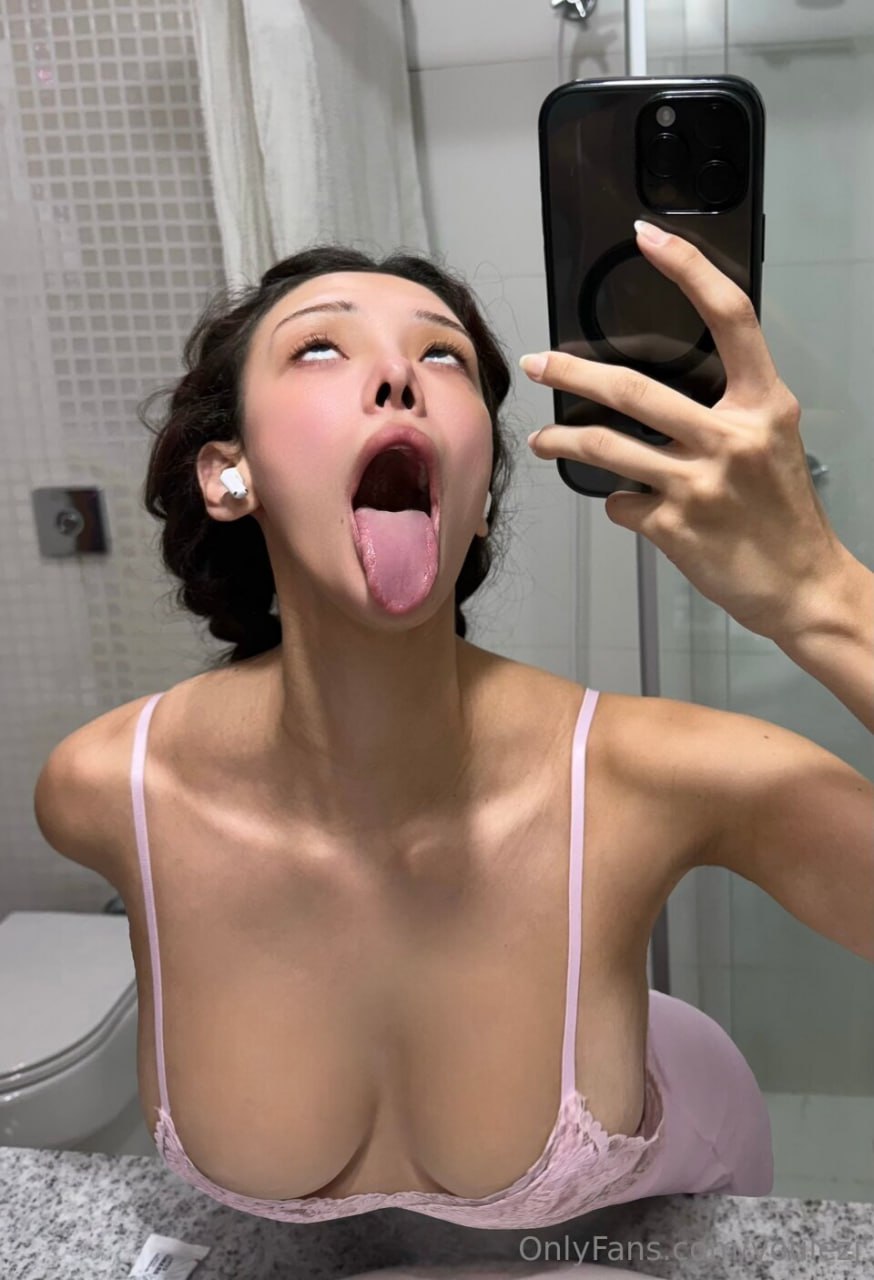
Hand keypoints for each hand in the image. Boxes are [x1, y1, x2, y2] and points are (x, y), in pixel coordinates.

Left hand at [521, 223, 844, 639]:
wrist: (803, 587)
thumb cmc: (783, 514)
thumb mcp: (771, 443)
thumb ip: (727, 412)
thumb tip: (654, 401)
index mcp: (764, 405)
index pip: (730, 318)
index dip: (689, 270)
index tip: (648, 238)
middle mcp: (732, 437)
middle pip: (633, 388)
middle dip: (571, 372)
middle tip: (537, 364)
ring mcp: (699, 484)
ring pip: (605, 446)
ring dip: (561, 441)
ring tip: (541, 440)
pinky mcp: (673, 527)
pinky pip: (621, 503)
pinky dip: (618, 503)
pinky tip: (629, 508)